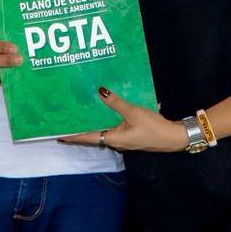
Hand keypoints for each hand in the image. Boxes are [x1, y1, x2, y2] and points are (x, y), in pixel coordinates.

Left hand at [60, 88, 188, 152]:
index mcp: (113, 138)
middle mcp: (115, 140)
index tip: (57, 134)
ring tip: (80, 113)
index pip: (87, 137)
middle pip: (93, 135)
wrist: (173, 138)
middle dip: (80, 128)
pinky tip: (104, 110)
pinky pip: (113, 127)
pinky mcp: (130, 134)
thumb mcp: (133, 112)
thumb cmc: (152, 128)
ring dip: (93, 123)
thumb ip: (116, 102)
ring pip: (103, 130)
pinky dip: (106, 119)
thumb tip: (99, 91)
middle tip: (65, 120)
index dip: (72, 135)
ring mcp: (123, 138)